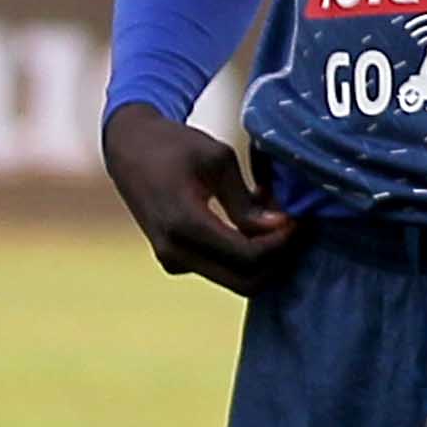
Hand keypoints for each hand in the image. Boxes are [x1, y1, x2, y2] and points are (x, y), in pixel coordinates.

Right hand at [102, 102, 301, 295]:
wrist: (129, 150)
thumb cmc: (175, 145)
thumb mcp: (217, 160)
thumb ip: (246, 201)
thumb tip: (279, 228)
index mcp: (185, 224)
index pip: (248, 257)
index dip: (281, 244)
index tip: (296, 220)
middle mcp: (175, 251)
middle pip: (246, 282)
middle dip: (276, 260)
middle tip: (291, 227)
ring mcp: (172, 261)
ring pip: (235, 279)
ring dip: (261, 257)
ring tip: (270, 218)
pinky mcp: (175, 261)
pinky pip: (220, 269)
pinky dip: (243, 255)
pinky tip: (249, 223)